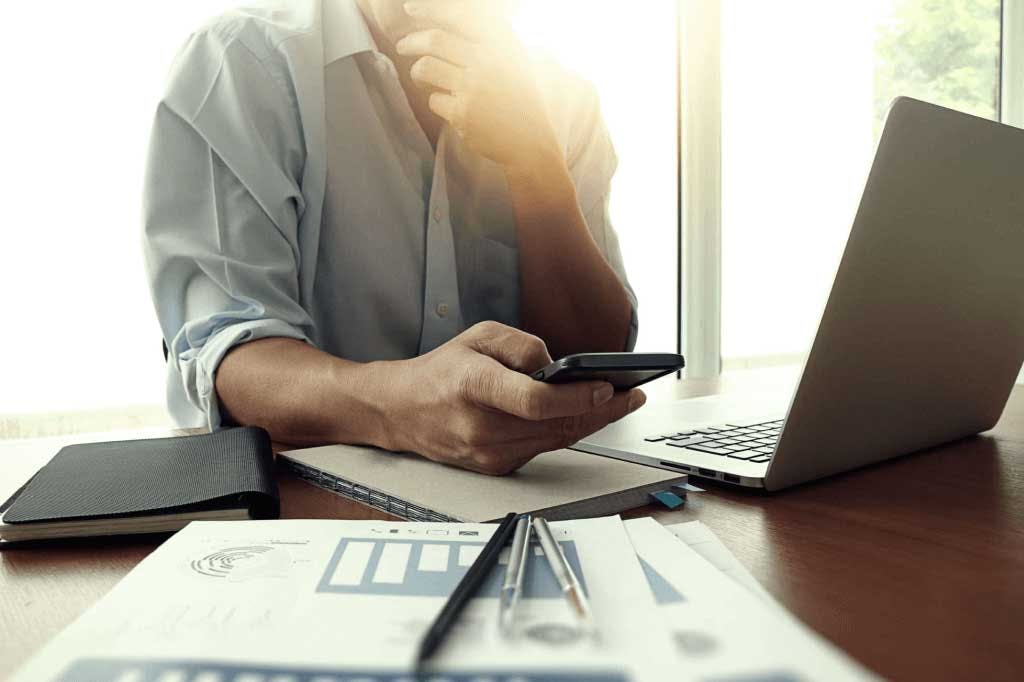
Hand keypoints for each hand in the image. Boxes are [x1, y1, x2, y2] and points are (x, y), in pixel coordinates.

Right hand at [379, 321, 645, 474]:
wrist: (401, 411)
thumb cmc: (443, 370)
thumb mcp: (479, 336)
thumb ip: (522, 346)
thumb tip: (559, 367)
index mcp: (474, 386)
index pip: (535, 401)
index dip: (577, 397)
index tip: (608, 386)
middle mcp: (481, 427)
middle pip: (555, 425)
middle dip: (602, 410)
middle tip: (634, 395)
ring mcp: (487, 454)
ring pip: (555, 440)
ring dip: (592, 423)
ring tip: (620, 403)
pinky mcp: (495, 468)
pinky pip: (542, 448)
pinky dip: (566, 432)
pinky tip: (587, 415)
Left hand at [396, 1, 561, 170]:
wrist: (531, 142)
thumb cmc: (520, 99)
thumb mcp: (513, 60)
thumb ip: (487, 40)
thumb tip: (445, 26)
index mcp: (502, 43)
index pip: (459, 15)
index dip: (430, 9)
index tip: (410, 8)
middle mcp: (489, 60)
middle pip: (434, 40)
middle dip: (411, 41)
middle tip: (403, 46)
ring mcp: (474, 87)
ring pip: (425, 67)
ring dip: (418, 73)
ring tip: (423, 78)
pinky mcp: (462, 112)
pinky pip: (433, 99)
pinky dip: (437, 102)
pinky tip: (450, 107)